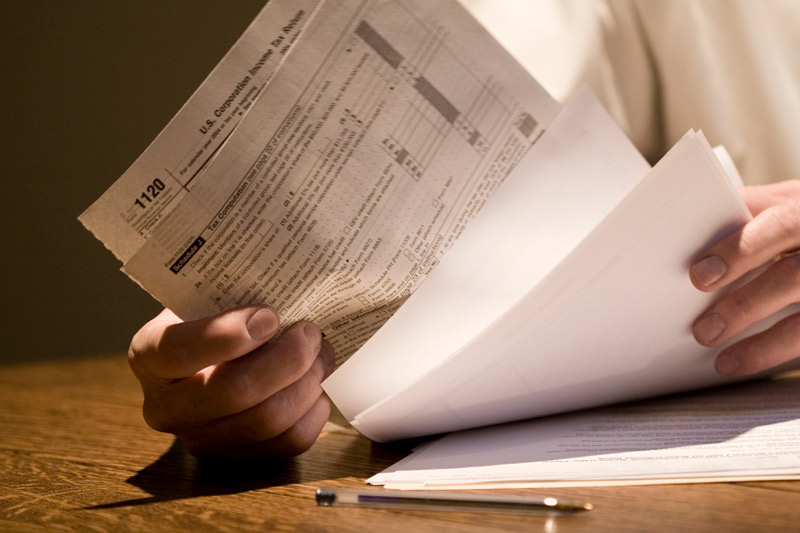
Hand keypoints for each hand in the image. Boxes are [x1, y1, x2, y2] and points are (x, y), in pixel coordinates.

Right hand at [128, 305, 334, 459]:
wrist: (210, 359)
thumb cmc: (213, 320)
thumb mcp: (207, 299)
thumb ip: (234, 297)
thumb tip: (289, 293)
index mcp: (149, 356)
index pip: (178, 351)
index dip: (228, 334)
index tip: (270, 314)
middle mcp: (165, 407)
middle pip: (233, 393)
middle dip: (286, 360)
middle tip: (311, 333)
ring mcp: (200, 439)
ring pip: (265, 421)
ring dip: (306, 384)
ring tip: (322, 356)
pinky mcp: (237, 459)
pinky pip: (287, 443)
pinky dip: (313, 412)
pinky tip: (318, 387)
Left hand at [690, 179, 799, 375]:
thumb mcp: (787, 204)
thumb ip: (750, 210)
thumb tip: (692, 223)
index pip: (780, 224)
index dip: (740, 250)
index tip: (699, 275)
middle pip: (793, 275)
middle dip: (745, 304)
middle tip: (703, 329)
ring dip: (763, 344)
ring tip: (723, 360)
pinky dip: (776, 353)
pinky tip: (745, 364)